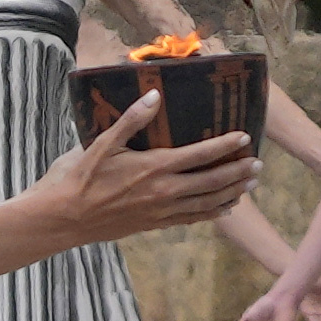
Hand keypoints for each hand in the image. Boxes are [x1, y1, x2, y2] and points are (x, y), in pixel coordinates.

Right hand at [38, 94, 256, 249]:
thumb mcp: (101, 143)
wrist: (61, 219)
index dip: (226, 146)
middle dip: (238, 172)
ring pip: (206, 204)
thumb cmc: (77, 178)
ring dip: (231, 193)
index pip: (201, 155)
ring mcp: (160, 212)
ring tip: (249, 185)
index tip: (246, 137)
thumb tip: (155, 96)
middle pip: (212, 182)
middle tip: (259, 164)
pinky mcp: (152, 225)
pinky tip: (222, 210)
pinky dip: (211, 214)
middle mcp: (164, 192)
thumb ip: (131, 119)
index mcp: (154, 167)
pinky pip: (190, 220)